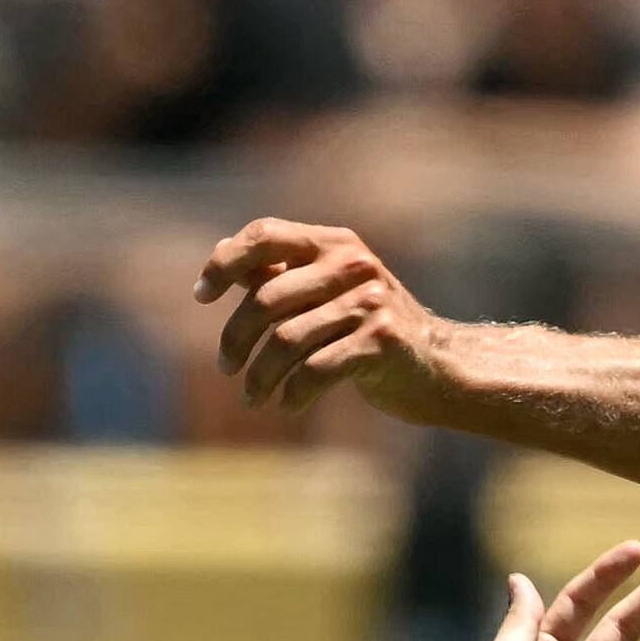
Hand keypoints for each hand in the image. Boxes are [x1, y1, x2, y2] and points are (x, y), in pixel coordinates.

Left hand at [200, 217, 453, 415]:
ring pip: (286, 341)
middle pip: (266, 298)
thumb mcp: (327, 292)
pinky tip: (285, 405)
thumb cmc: (368, 328)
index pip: (265, 235)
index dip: (225, 263)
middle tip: (226, 368)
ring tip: (251, 398)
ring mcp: (370, 302)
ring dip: (259, 376)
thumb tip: (220, 259)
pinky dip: (292, 393)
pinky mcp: (381, 342)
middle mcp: (352, 265)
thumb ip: (279, 274)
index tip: (202, 296)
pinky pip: (315, 370)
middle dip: (235, 339)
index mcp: (333, 243)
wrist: (436, 365)